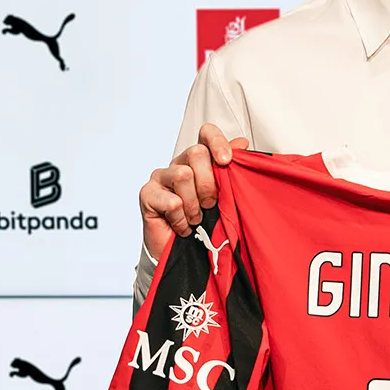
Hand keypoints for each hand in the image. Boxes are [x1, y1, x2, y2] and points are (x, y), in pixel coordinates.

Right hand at [140, 124, 248, 259]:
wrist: (186, 255)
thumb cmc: (206, 224)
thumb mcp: (224, 196)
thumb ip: (231, 169)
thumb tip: (242, 143)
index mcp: (198, 161)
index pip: (206, 133)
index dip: (217, 142)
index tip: (227, 161)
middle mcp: (178, 164)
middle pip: (196, 153)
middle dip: (208, 183)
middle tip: (210, 205)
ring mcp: (160, 177)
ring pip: (183, 175)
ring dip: (194, 205)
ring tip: (195, 219)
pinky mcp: (147, 194)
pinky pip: (171, 201)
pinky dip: (181, 219)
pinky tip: (182, 227)